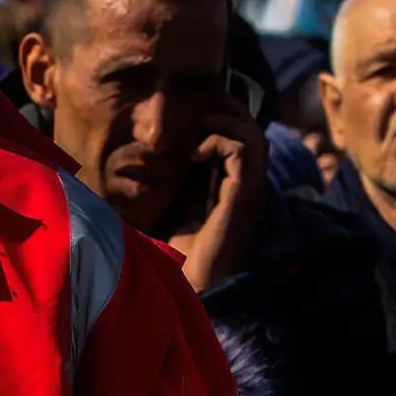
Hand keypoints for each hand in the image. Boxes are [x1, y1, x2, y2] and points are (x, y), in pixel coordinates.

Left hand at [178, 111, 270, 293]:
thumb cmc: (172, 255)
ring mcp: (247, 191)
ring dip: (220, 120)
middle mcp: (244, 184)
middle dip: (219, 107)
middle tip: (187, 104)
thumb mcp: (166, 205)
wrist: (187, 290)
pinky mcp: (244, 197)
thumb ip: (165, 178)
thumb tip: (144, 149)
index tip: (182, 108)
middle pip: (247, 127)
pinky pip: (243, 150)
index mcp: (228, 185)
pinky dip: (219, 139)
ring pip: (251, 133)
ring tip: (191, 124)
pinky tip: (192, 151)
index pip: (234, 133)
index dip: (213, 113)